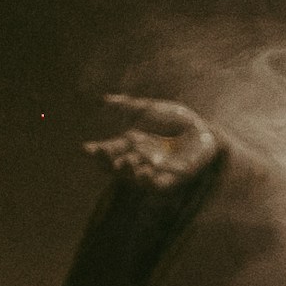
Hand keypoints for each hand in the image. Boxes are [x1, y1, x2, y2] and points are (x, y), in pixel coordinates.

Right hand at [83, 94, 221, 189]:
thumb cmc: (175, 119)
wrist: (201, 130)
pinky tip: (145, 173)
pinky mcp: (173, 179)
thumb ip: (127, 106)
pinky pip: (159, 186)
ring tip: (124, 162)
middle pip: (118, 167)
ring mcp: (156, 171)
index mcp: (131, 144)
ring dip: (128, 172)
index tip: (85, 148)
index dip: (97, 152)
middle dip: (108, 162)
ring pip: (136, 179)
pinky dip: (151, 181)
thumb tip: (102, 100)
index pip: (110, 150)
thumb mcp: (148, 109)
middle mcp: (140, 160)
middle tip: (103, 154)